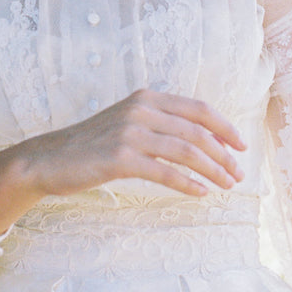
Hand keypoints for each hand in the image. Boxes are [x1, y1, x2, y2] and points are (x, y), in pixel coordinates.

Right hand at [26, 88, 245, 198]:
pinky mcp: (121, 158)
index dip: (224, 127)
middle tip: (238, 174)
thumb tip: (201, 141)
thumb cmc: (92, 145)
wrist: (49, 158)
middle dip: (224, 154)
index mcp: (146, 97)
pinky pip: (165, 172)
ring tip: (226, 186)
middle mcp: (140, 110)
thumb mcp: (127, 122)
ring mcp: (130, 133)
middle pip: (197, 131)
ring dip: (213, 170)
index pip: (198, 108)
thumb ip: (158, 123)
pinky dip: (188, 183)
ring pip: (187, 151)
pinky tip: (201, 193)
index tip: (241, 146)